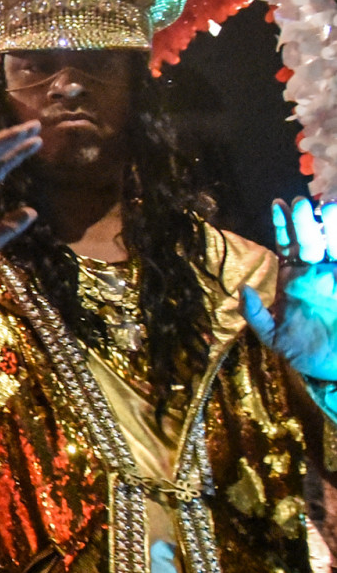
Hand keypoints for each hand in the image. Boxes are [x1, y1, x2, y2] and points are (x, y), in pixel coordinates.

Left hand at [244, 198, 336, 387]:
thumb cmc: (306, 353)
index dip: (282, 225)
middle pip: (309, 241)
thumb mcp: (273, 337)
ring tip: (327, 206)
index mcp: (294, 281)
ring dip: (330, 226)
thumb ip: (256, 315)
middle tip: (299, 202)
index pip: (287, 246)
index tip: (277, 204)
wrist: (336, 370)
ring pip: (334, 245)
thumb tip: (244, 290)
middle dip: (303, 222)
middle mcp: (317, 274)